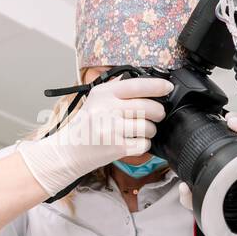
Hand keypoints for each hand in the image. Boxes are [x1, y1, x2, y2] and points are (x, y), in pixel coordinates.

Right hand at [18, 76, 171, 195]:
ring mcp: (111, 129)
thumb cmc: (87, 125)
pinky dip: (143, 144)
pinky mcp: (116, 147)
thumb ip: (119, 91)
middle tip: (157, 114)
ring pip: (149, 126)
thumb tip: (150, 84)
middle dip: (158, 112)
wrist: (69, 151)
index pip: (137, 85)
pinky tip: (134, 142)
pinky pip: (144, 143)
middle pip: (148, 107)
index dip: (157, 86)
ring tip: (139, 130)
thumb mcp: (97, 100)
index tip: (168, 87)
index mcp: (104, 93)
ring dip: (150, 130)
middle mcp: (107, 108)